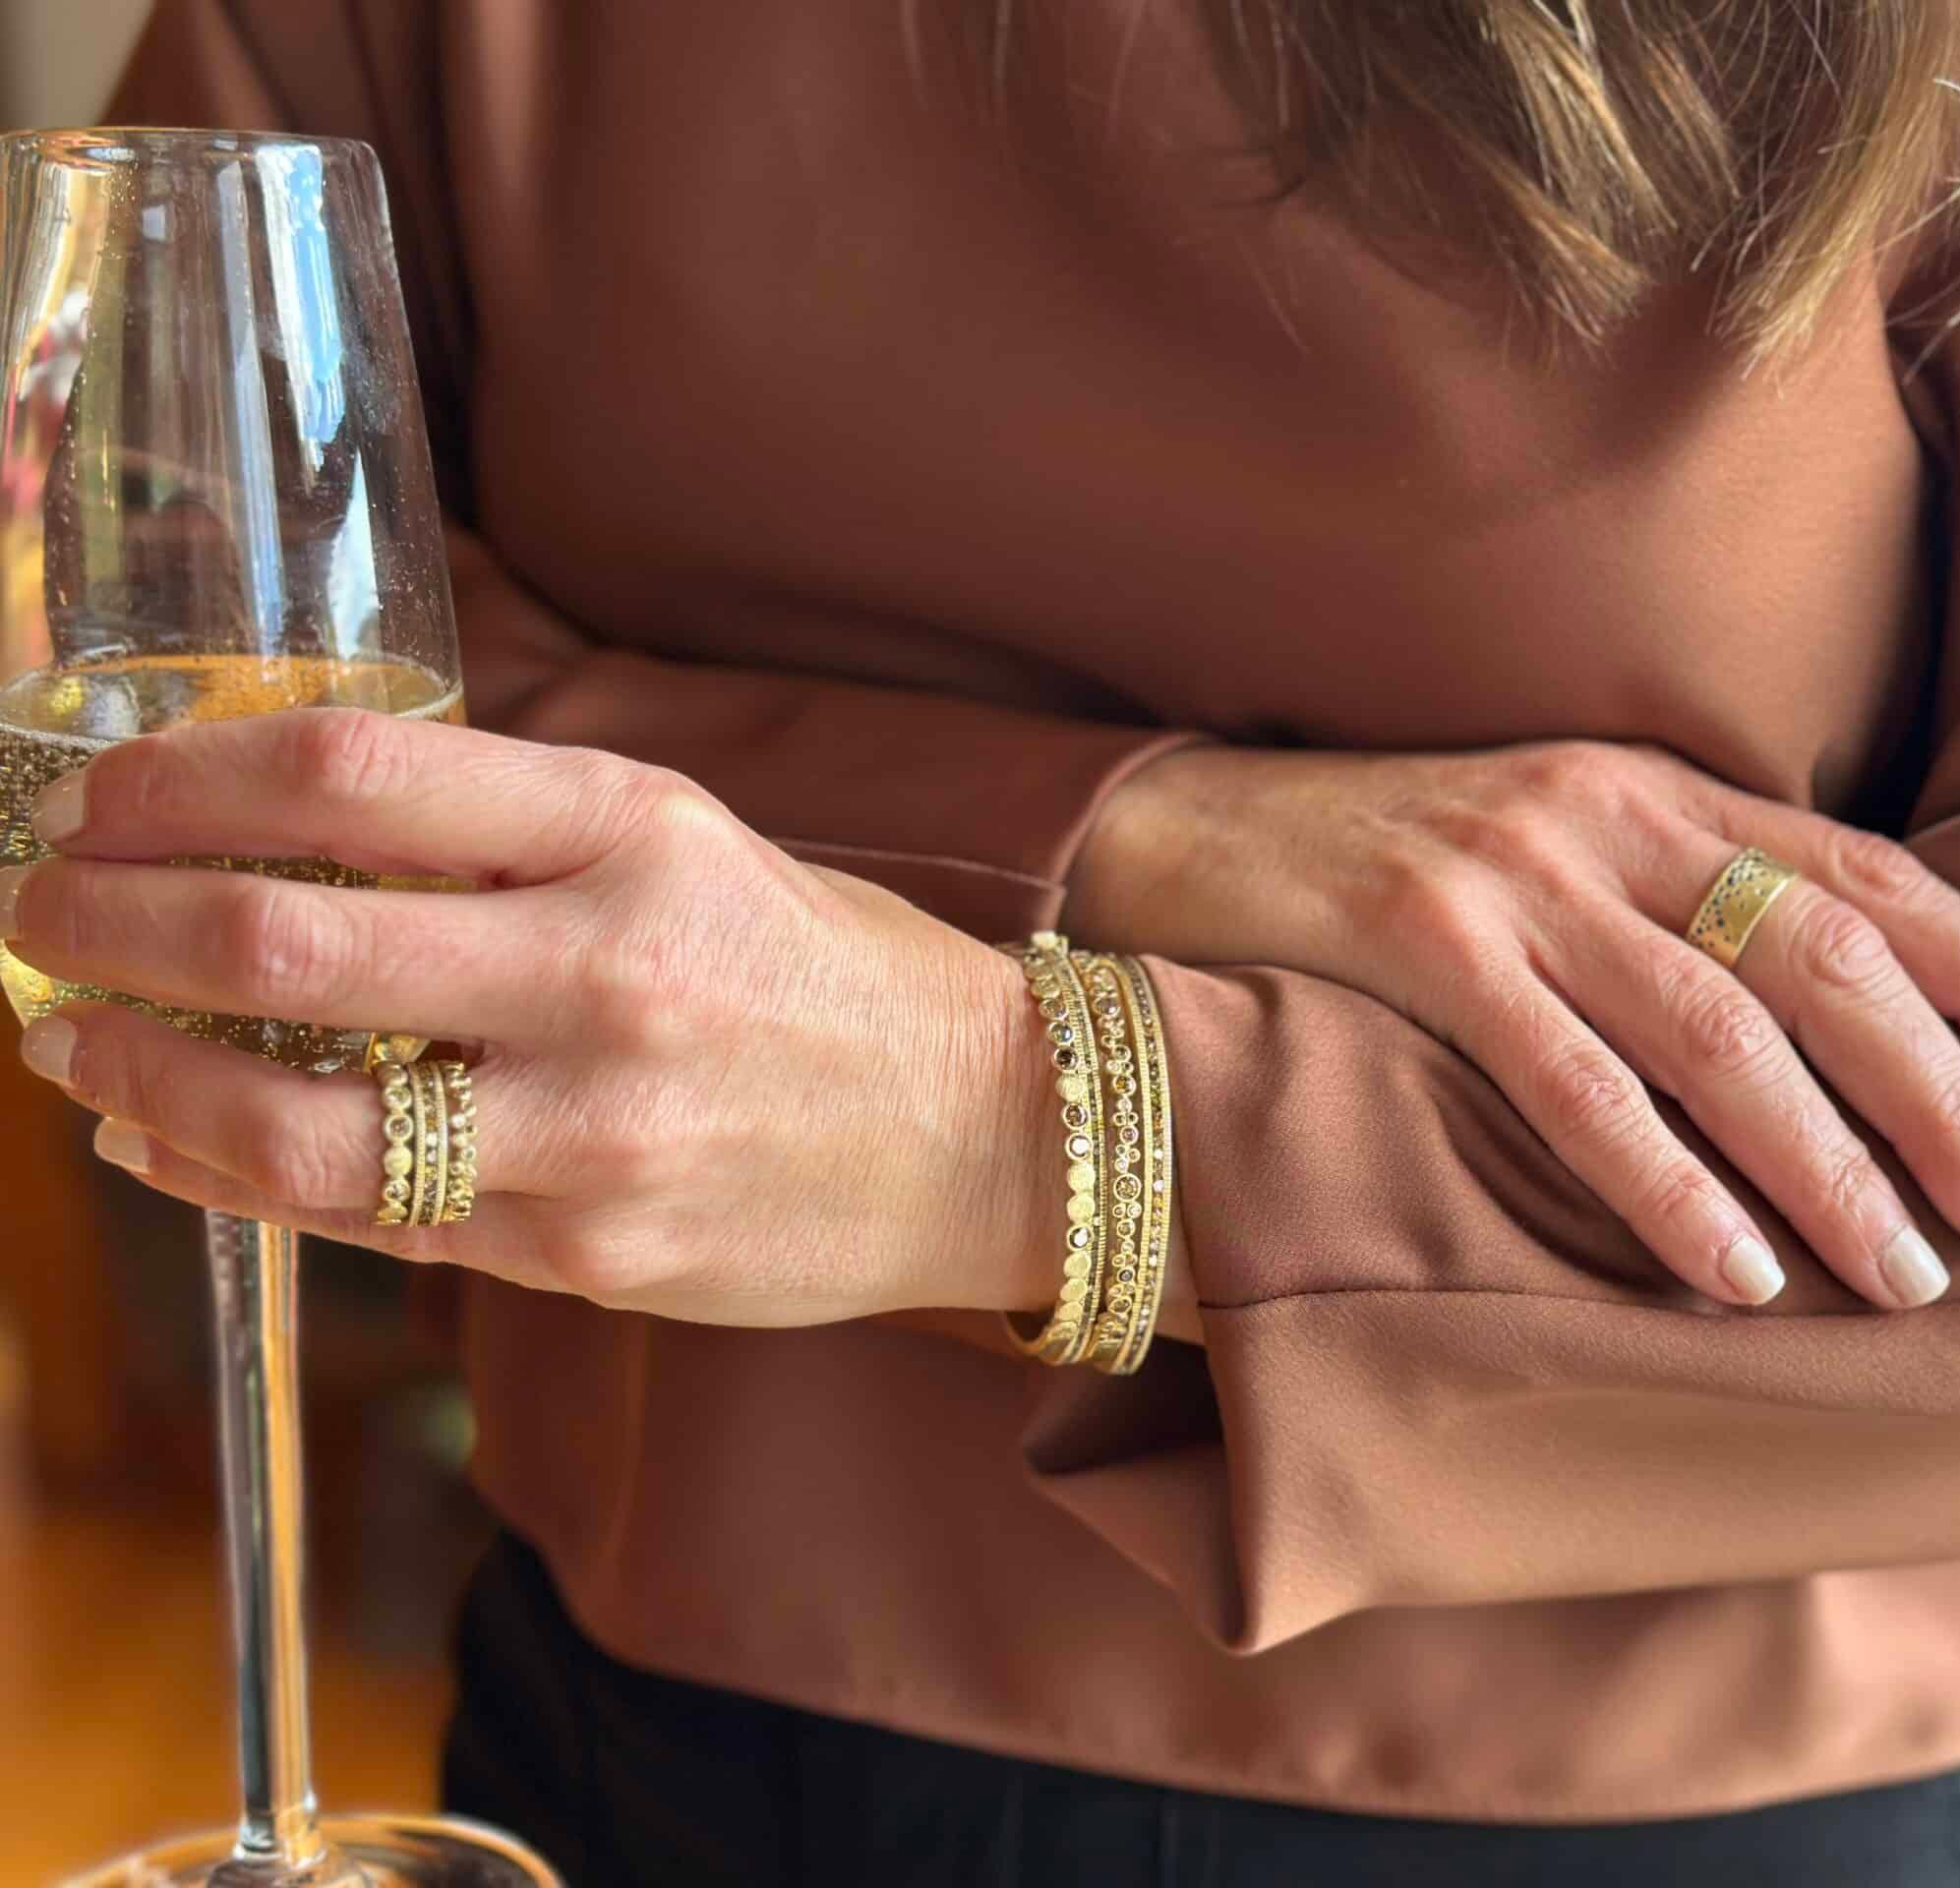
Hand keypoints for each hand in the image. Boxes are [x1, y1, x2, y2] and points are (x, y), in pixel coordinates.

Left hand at [1, 709, 1060, 1326]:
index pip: (348, 778)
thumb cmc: (822, 970)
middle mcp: (612, 973)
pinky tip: (168, 1137)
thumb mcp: (688, 843)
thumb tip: (267, 844)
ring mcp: (597, 1132)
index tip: (99, 794)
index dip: (177, 781)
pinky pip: (360, 1224)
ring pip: (291, 1122)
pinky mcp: (589, 1254)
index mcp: (638, 835)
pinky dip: (228, 1174)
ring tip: (66, 1041)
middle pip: (281, 944)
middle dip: (103, 921)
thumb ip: (504, 834)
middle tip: (38, 905)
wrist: (985, 1131)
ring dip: (132, 1073)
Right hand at [1068, 741, 1959, 1309]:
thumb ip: (1670, 902)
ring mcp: (1514, 876)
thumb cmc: (1382, 862)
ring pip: (1719, 1031)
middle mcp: (1606, 817)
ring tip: (1904, 1274)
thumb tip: (1818, 1027)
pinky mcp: (1419, 943)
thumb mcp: (1549, 848)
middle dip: (1941, 1095)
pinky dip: (1667, 1183)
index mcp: (1654, 789)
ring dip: (1829, 1163)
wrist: (1180, 832)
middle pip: (1824, 959)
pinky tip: (1734, 1271)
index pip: (1867, 874)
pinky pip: (1574, 1082)